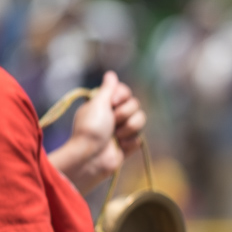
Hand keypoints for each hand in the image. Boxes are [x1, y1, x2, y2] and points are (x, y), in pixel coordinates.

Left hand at [47, 71, 146, 192]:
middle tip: (112, 122)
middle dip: (124, 114)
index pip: (125, 91)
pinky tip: (119, 147)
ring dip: (128, 128)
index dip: (122, 96)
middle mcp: (114, 115)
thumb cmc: (91, 129)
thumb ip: (108, 89)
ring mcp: (122, 130)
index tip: (112, 102)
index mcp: (105, 103)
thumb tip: (111, 74)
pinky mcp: (128, 145)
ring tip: (116, 137)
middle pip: (135, 105)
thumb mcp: (98, 104)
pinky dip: (129, 143)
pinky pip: (140, 138)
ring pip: (140, 120)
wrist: (91, 157)